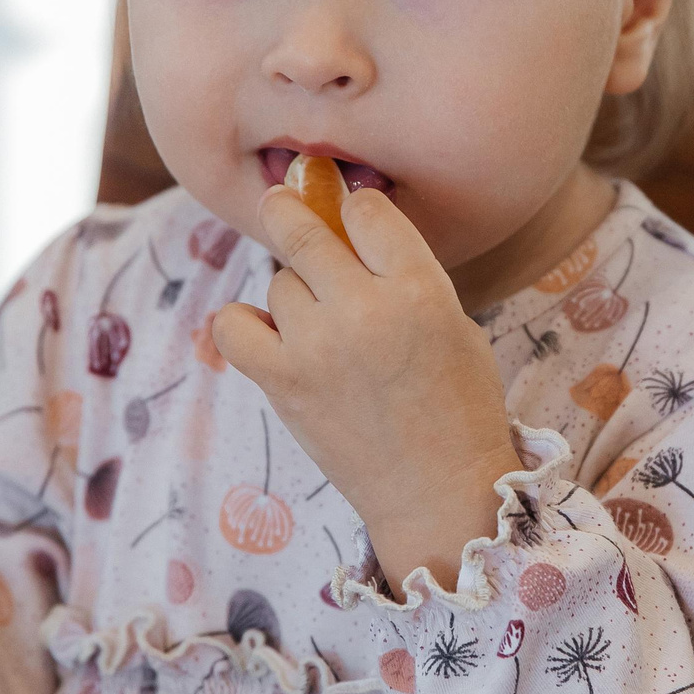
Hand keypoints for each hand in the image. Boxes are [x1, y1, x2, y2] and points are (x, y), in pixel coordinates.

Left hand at [213, 182, 520, 591]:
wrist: (438, 491)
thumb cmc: (460, 409)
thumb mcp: (456, 326)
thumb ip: (407, 280)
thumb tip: (352, 241)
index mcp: (421, 289)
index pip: (368, 211)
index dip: (357, 210)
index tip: (351, 217)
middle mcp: (365, 308)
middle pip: (305, 232)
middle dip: (287, 211)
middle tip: (279, 202)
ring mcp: (318, 345)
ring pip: (279, 284)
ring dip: (294, 295)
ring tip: (320, 329)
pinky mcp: (283, 382)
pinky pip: (234, 326)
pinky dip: (243, 324)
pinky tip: (265, 333)